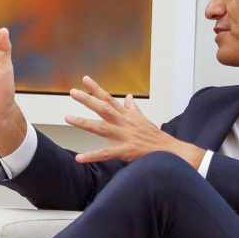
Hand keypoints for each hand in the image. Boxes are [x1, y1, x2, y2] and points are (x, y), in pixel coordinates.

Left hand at [66, 77, 202, 167]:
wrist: (171, 151)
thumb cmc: (154, 136)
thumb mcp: (143, 119)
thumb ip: (132, 108)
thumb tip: (127, 96)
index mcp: (126, 115)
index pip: (109, 98)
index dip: (96, 89)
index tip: (84, 79)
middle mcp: (124, 122)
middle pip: (103, 108)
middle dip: (87, 99)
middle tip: (73, 92)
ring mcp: (124, 136)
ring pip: (100, 127)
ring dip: (83, 123)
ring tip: (68, 118)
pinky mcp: (125, 150)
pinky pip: (105, 153)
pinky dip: (92, 156)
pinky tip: (79, 158)